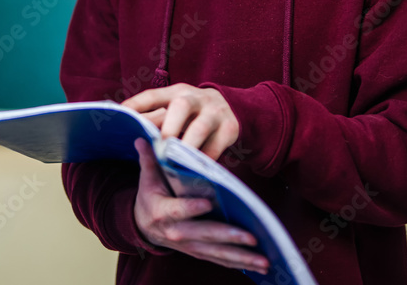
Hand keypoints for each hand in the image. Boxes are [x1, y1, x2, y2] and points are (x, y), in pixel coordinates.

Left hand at [122, 84, 239, 160]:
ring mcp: (214, 111)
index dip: (136, 105)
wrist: (230, 106)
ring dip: (186, 145)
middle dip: (169, 127)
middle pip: (181, 106)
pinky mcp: (230, 127)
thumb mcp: (175, 108)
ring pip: (200, 127)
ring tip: (176, 161)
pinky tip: (195, 168)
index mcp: (176, 92)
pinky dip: (205, 158)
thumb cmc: (192, 112)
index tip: (121, 116)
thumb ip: (155, 116)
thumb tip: (127, 125)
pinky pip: (217, 145)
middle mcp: (195, 98)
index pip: (153, 96)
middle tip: (159, 146)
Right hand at [132, 139, 268, 272]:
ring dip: (242, 258)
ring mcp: (189, 246)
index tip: (208, 203)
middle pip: (205, 235)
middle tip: (251, 237)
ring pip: (217, 253)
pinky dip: (241, 264)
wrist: (142, 226)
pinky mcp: (199, 252)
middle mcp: (177, 233)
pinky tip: (261, 266)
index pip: (178, 210)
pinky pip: (221, 260)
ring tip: (264, 261)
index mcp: (163, 212)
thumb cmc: (150, 197)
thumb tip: (143, 138)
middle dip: (229, 237)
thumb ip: (149, 160)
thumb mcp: (147, 178)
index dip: (192, 207)